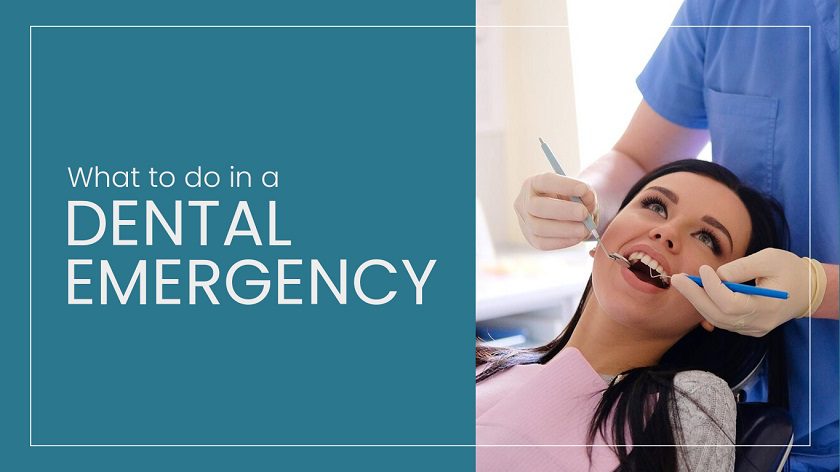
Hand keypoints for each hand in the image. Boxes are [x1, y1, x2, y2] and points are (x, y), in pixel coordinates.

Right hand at [513, 172, 598, 249]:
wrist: (565, 215)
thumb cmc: (571, 200)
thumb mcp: (580, 192)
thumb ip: (586, 193)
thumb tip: (588, 197)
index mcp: (534, 184)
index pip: (545, 181)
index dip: (564, 185)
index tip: (584, 189)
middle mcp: (524, 202)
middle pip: (538, 207)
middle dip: (563, 211)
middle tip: (583, 213)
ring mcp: (525, 222)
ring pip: (539, 228)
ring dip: (565, 229)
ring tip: (584, 229)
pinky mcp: (531, 239)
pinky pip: (543, 243)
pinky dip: (563, 241)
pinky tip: (577, 237)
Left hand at [670, 248, 826, 336]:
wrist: (806, 290)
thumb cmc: (789, 270)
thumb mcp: (770, 259)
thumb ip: (744, 266)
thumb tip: (718, 274)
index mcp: (768, 307)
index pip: (732, 304)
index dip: (713, 288)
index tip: (703, 269)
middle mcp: (758, 324)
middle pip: (719, 315)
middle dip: (695, 296)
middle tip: (677, 279)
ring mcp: (752, 329)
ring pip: (717, 319)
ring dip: (697, 301)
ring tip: (682, 283)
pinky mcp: (747, 328)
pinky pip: (722, 320)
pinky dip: (707, 306)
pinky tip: (696, 292)